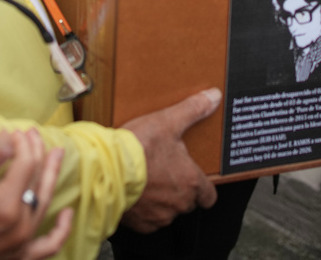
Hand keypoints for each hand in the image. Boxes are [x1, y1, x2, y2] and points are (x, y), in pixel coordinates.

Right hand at [0, 130, 72, 259]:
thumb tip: (7, 136)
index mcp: (4, 206)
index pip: (25, 163)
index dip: (23, 143)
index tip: (15, 132)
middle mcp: (20, 225)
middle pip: (37, 179)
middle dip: (37, 151)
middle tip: (34, 134)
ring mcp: (22, 243)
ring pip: (45, 202)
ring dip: (51, 175)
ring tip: (55, 155)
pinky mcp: (20, 256)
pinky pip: (50, 244)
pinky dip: (62, 229)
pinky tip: (68, 213)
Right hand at [120, 89, 221, 232]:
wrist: (106, 169)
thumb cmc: (138, 148)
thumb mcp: (168, 122)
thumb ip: (193, 110)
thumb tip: (213, 97)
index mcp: (191, 181)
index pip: (209, 195)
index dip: (204, 188)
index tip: (196, 180)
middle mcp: (179, 202)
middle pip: (187, 201)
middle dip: (178, 189)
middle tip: (165, 170)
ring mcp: (160, 215)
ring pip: (167, 211)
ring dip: (160, 199)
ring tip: (147, 179)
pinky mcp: (141, 224)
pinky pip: (148, 220)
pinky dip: (143, 210)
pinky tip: (135, 191)